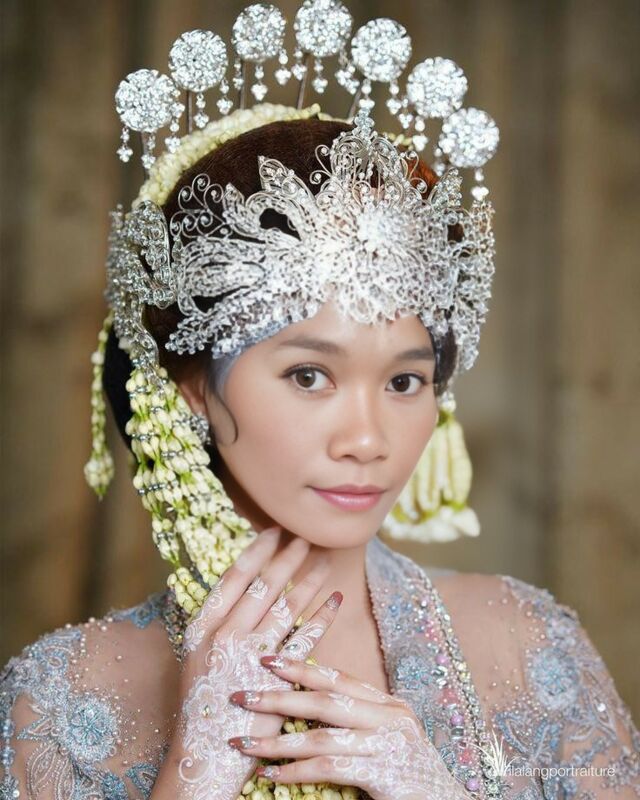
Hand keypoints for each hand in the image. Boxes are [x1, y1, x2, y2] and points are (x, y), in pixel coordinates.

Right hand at [153, 527, 342, 799]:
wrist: (202, 759)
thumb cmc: (202, 707)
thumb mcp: (197, 659)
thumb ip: (217, 626)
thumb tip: (243, 592)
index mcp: (201, 628)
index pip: (234, 577)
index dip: (257, 550)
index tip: (273, 531)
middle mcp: (223, 637)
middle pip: (263, 585)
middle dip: (287, 557)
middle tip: (305, 536)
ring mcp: (249, 658)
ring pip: (285, 607)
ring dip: (308, 581)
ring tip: (324, 560)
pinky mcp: (274, 681)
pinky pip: (304, 640)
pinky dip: (322, 617)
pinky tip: (334, 599)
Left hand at [228, 657, 472, 799]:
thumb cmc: (411, 778)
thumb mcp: (387, 739)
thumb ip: (358, 722)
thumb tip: (309, 709)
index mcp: (389, 704)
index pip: (338, 677)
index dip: (300, 666)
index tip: (266, 659)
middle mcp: (391, 717)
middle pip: (325, 699)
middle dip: (279, 695)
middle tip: (242, 695)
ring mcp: (390, 745)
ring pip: (321, 734)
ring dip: (276, 740)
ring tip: (243, 742)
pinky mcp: (385, 774)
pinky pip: (330, 768)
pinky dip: (295, 770)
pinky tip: (270, 774)